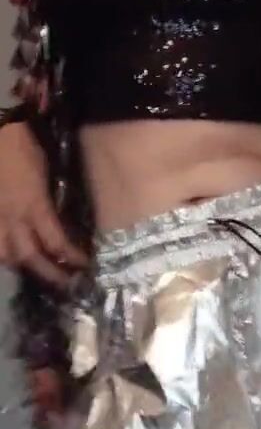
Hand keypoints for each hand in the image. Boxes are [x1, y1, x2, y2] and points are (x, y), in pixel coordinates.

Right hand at [0, 122, 86, 285]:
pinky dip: (1, 251)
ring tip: (34, 269)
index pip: (56, 243)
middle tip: (66, 284)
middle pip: (30, 258)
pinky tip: (8, 253)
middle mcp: (12, 217)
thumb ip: (52, 197)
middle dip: (50, 274)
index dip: (72, 258)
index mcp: (34, 205)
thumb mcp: (46, 170)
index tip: (85, 265)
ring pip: (4, 255)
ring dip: (20, 265)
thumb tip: (63, 216)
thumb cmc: (23, 144)